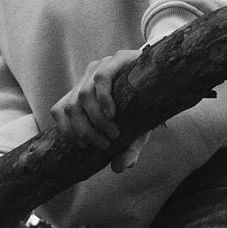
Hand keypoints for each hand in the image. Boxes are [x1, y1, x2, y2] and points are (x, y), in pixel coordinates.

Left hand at [51, 48, 146, 172]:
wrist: (167, 81)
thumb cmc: (145, 109)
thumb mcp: (134, 133)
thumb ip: (127, 150)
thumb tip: (119, 169)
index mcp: (82, 94)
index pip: (59, 110)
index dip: (67, 130)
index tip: (83, 146)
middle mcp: (87, 79)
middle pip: (70, 107)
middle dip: (85, 131)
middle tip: (104, 144)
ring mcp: (101, 66)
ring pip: (83, 95)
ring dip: (96, 120)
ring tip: (113, 132)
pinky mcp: (118, 59)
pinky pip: (101, 78)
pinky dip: (103, 99)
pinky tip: (113, 113)